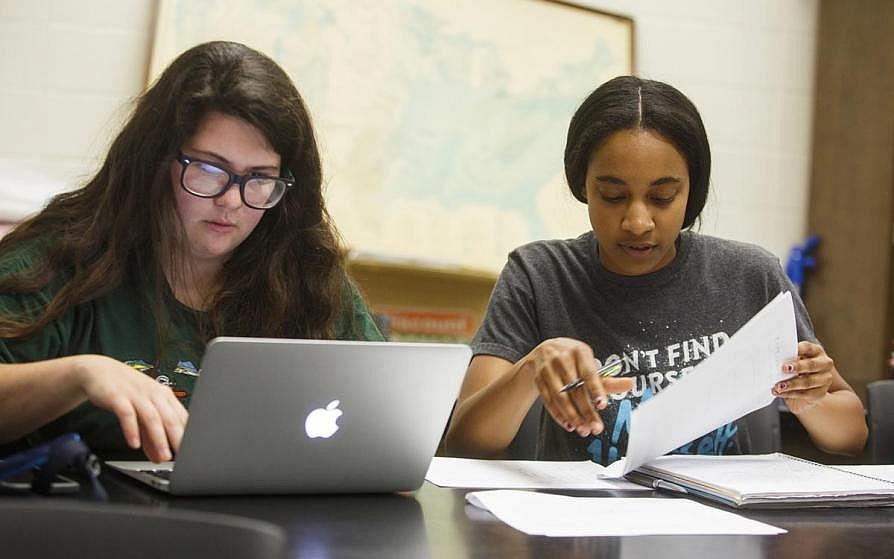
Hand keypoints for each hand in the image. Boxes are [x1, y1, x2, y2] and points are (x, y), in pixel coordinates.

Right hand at [74, 355, 188, 461]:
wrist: (100, 370)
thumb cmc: (126, 390)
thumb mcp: (142, 411)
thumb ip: (150, 435)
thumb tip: (159, 457)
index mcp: (164, 396)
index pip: (181, 417)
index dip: (187, 436)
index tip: (190, 452)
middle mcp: (153, 394)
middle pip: (170, 418)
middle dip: (178, 439)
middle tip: (182, 456)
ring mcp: (136, 395)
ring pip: (152, 417)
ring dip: (159, 439)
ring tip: (163, 456)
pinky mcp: (118, 397)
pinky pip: (127, 414)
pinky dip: (132, 430)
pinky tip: (134, 444)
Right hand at [528, 338, 633, 437]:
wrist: (545, 350)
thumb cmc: (572, 359)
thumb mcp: (589, 363)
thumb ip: (608, 379)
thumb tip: (630, 384)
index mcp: (579, 352)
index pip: (588, 373)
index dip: (596, 390)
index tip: (602, 405)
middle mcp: (562, 358)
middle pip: (574, 389)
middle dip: (586, 411)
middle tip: (595, 427)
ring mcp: (548, 369)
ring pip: (560, 397)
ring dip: (572, 416)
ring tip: (583, 429)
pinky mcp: (539, 380)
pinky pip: (548, 401)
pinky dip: (559, 415)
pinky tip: (568, 424)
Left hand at [772, 341, 834, 414]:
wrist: (809, 384)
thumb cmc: (798, 366)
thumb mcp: (795, 359)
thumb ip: (788, 357)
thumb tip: (773, 358)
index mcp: (816, 351)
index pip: (808, 348)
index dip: (798, 350)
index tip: (785, 352)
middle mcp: (824, 364)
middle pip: (811, 365)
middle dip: (798, 367)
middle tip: (784, 368)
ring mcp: (825, 379)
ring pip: (808, 382)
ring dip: (792, 384)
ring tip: (778, 386)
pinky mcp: (820, 392)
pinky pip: (805, 394)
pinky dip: (790, 394)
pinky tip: (779, 392)